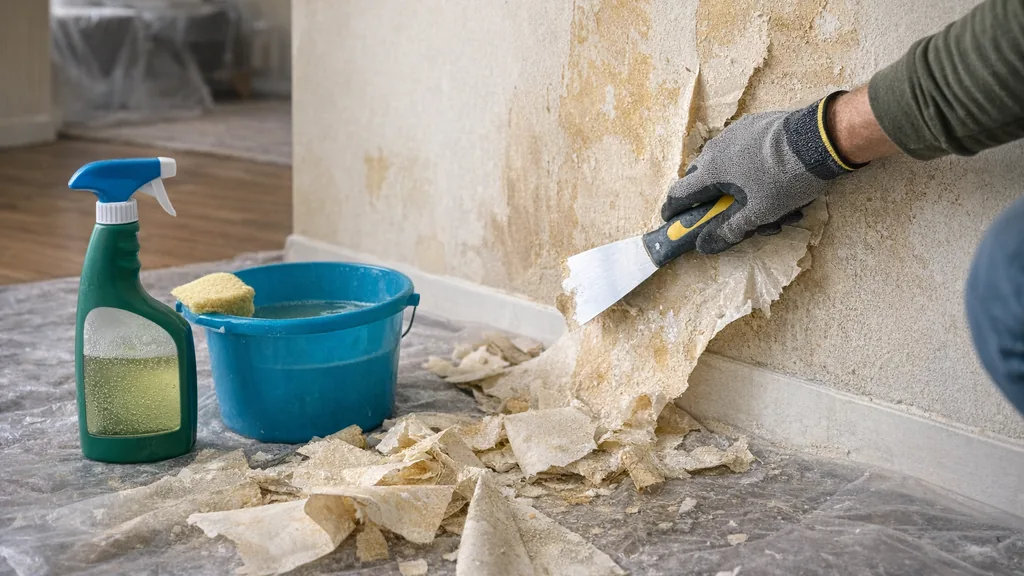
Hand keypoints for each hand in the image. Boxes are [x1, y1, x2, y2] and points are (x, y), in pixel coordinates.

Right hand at [661, 91, 870, 253]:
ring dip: (743, 190)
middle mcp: (717, 148)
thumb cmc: (786, 179)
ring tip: (777, 210)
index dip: (674, 211)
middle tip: (738, 219)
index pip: (680, 193)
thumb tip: (703, 246)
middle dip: (719, 204)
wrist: (822, 139)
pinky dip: (754, 171)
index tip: (673, 222)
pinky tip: (778, 182)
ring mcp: (736, 133)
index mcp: (711, 169)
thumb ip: (728, 231)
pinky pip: (745, 153)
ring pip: (729, 168)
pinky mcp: (756, 126)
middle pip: (705, 181)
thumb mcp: (759, 214)